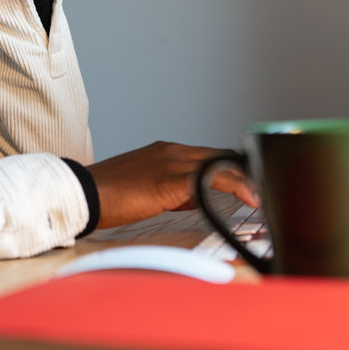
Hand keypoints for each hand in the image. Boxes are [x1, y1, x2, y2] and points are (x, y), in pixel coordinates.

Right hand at [87, 141, 258, 228]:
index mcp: (166, 151)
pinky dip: (237, 186)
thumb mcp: (148, 190)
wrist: (84, 194)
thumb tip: (195, 198)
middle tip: (264, 190)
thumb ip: (174, 190)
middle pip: (221, 156)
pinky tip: (250, 198)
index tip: (251, 184)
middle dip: (246, 173)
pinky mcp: (171, 178)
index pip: (210, 156)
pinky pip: (213, 178)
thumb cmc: (109, 196)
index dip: (234, 169)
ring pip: (222, 164)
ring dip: (246, 180)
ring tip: (262, 196)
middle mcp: (172, 151)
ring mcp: (172, 161)